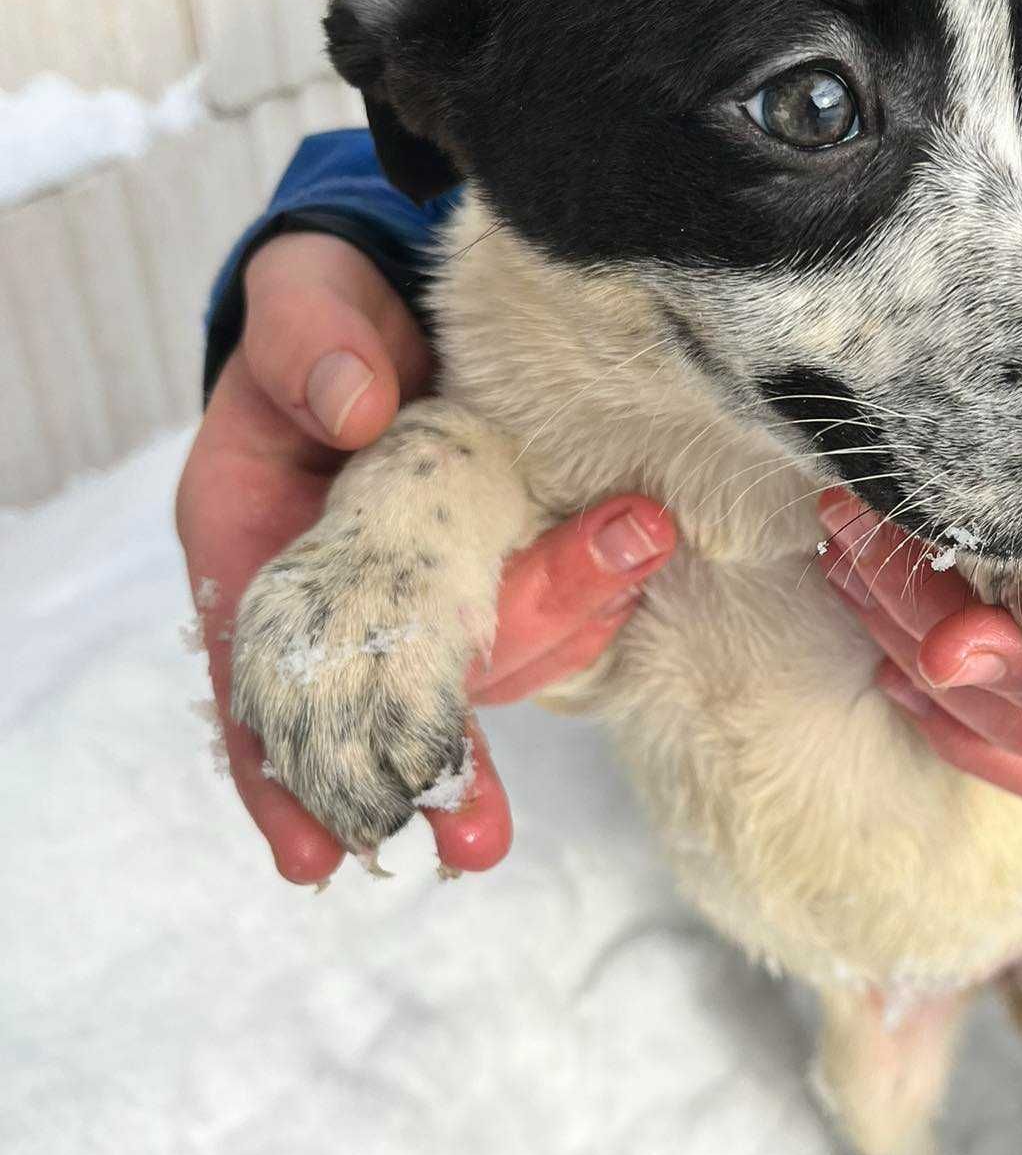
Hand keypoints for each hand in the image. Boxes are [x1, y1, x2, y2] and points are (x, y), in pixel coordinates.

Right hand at [176, 233, 674, 882]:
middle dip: (437, 762)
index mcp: (258, 544)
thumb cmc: (320, 311)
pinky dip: (591, 598)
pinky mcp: (503, 560)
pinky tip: (634, 571)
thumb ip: (307, 342)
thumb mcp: (296, 303)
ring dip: (554, 637)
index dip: (278, 776)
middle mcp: (346, 591)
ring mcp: (431, 585)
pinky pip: (546, 606)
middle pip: (387, 695)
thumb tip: (354, 404)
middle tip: (476, 838)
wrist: (399, 298)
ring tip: (627, 567)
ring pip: (487, 653)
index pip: (254, 681)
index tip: (314, 856)